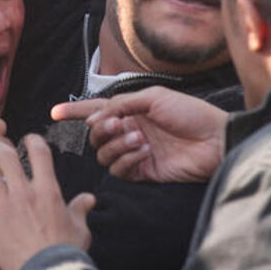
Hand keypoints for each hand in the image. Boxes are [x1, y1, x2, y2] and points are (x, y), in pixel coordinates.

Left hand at [0, 135, 94, 269]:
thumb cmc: (65, 253)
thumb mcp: (79, 229)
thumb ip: (80, 209)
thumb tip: (89, 199)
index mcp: (47, 190)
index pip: (38, 151)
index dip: (32, 139)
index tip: (28, 140)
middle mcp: (23, 192)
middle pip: (4, 154)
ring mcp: (3, 205)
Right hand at [51, 86, 226, 182]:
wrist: (215, 139)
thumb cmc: (190, 113)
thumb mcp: (154, 97)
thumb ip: (121, 104)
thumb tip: (94, 119)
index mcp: (130, 111)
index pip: (95, 110)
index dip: (74, 111)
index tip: (55, 112)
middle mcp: (128, 132)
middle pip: (95, 135)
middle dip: (101, 129)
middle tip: (118, 124)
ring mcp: (134, 153)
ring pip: (103, 154)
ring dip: (116, 145)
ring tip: (139, 139)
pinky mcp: (143, 172)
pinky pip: (119, 170)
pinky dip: (127, 159)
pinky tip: (145, 152)